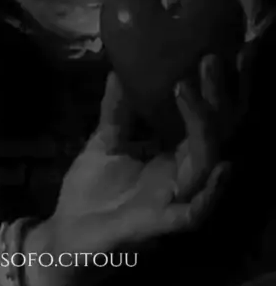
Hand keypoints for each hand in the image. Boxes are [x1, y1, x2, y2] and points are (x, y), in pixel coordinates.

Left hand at [25, 54, 235, 285]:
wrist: (65, 236)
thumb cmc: (89, 193)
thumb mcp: (104, 141)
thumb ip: (117, 110)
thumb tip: (120, 68)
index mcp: (173, 156)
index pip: (207, 119)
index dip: (217, 89)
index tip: (219, 49)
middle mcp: (182, 176)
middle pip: (217, 134)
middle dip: (221, 98)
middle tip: (215, 58)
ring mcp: (174, 200)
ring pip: (206, 163)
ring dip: (204, 126)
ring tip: (190, 89)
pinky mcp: (160, 225)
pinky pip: (195, 212)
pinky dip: (210, 192)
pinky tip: (220, 166)